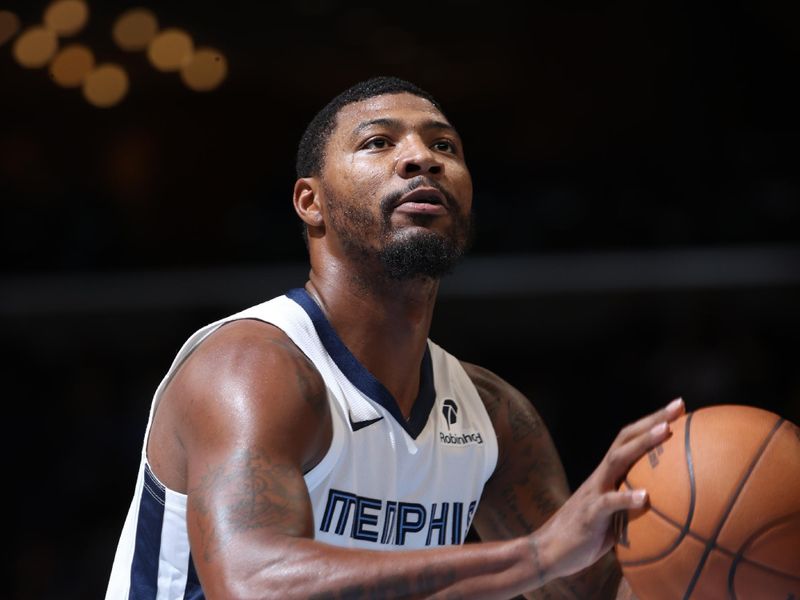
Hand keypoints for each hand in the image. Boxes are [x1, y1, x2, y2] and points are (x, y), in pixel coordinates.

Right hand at [536, 397, 684, 579]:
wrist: (548, 552)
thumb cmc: (585, 537)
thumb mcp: (614, 518)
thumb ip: (634, 508)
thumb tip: (668, 512)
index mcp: (607, 475)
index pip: (629, 440)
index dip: (652, 423)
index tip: (678, 408)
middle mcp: (600, 476)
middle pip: (625, 439)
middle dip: (652, 421)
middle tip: (678, 406)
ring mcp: (594, 492)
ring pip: (617, 460)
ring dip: (642, 444)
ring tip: (666, 432)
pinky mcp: (590, 514)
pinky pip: (608, 503)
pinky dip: (626, 498)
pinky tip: (645, 497)